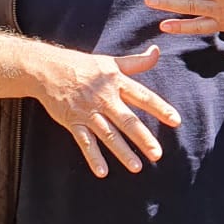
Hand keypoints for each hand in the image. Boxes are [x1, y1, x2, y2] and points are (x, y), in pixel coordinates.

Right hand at [33, 44, 182, 177]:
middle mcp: (104, 98)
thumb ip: (136, 62)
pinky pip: (84, 141)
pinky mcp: (73, 121)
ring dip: (122, 151)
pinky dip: (93, 156)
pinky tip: (102, 172)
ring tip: (137, 167)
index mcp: (116, 82)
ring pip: (108, 134)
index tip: (176, 121)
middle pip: (127, 120)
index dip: (160, 108)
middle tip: (157, 154)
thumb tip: (157, 51)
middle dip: (142, 138)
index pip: (143, 97)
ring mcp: (88, 111)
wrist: (48, 69)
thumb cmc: (83, 66)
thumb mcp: (111, 62)